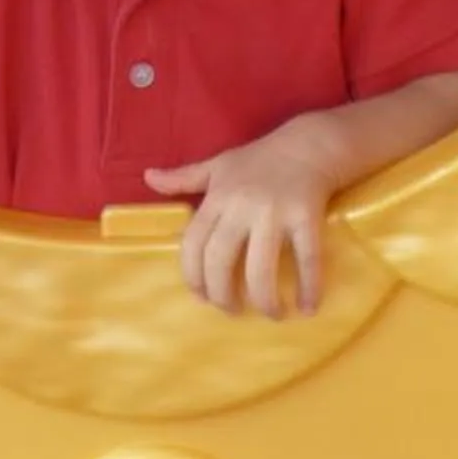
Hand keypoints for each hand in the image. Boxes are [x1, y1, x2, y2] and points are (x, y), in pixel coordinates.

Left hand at [148, 129, 339, 318]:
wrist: (309, 144)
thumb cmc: (260, 159)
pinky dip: (309, 286)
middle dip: (223, 295)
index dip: (193, 276)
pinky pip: (307, 258)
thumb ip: (184, 177)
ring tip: (272, 314)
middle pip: (221, 261)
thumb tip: (148, 178)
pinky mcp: (306, 216)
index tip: (201, 297)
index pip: (192, 244)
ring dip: (264, 299)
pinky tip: (308, 307)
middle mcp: (241, 207)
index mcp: (218, 198)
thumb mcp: (217, 164)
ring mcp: (274, 213)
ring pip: (260, 267)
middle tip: (232, 310)